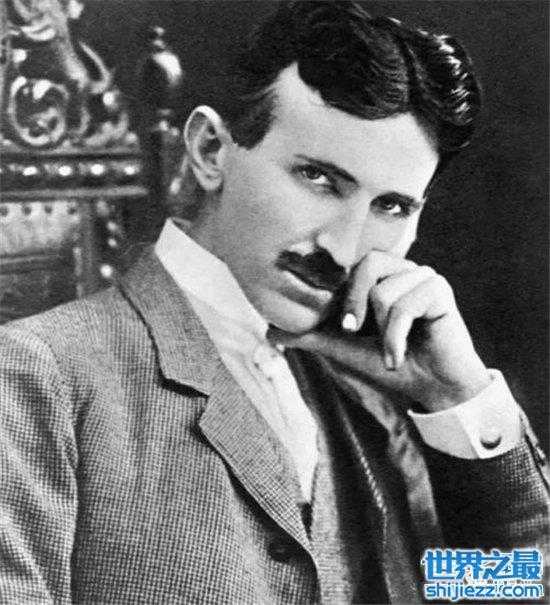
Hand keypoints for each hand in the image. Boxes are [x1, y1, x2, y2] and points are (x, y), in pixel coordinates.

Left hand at [269, 251, 490, 411]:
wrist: (430, 387)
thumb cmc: (390, 363)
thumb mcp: (344, 348)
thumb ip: (311, 335)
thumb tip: (269, 331)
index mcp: (380, 276)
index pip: (351, 263)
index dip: (340, 292)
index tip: (341, 325)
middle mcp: (401, 270)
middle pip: (367, 264)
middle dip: (355, 304)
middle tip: (355, 331)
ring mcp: (423, 277)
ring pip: (383, 291)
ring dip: (381, 332)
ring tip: (389, 350)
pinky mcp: (439, 290)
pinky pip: (403, 306)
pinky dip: (395, 338)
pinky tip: (399, 356)